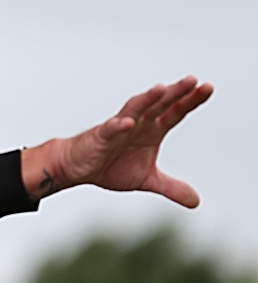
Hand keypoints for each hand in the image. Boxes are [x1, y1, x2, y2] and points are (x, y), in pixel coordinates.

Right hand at [20, 76, 213, 207]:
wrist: (75, 168)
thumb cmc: (109, 166)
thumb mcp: (146, 179)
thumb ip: (171, 187)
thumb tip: (196, 201)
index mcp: (151, 130)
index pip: (174, 112)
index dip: (190, 101)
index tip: (207, 88)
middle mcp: (137, 124)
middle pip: (159, 104)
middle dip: (175, 93)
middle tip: (193, 80)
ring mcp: (118, 128)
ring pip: (135, 109)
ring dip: (147, 100)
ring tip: (161, 89)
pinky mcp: (99, 137)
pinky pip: (109, 129)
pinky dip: (118, 126)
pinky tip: (128, 122)